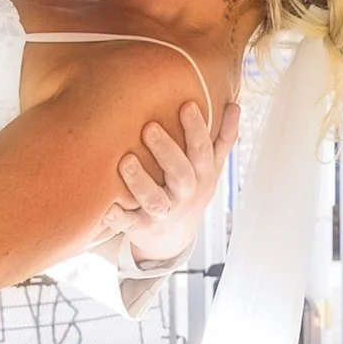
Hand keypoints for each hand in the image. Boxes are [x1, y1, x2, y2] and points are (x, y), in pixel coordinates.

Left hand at [100, 98, 240, 265]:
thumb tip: (235, 104)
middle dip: (167, 151)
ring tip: (126, 160)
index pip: (203, 151)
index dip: (197, 130)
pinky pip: (129, 224)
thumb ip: (222, 138)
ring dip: (140, 182)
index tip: (187, 105)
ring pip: (155, 200)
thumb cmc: (192, 191)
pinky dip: (118, 218)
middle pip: (181, 174)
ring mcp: (164, 213)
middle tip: (149, 127)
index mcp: (203, 176)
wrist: (174, 239)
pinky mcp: (142, 227)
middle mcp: (186, 195)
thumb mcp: (211, 168)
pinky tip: (107, 208)